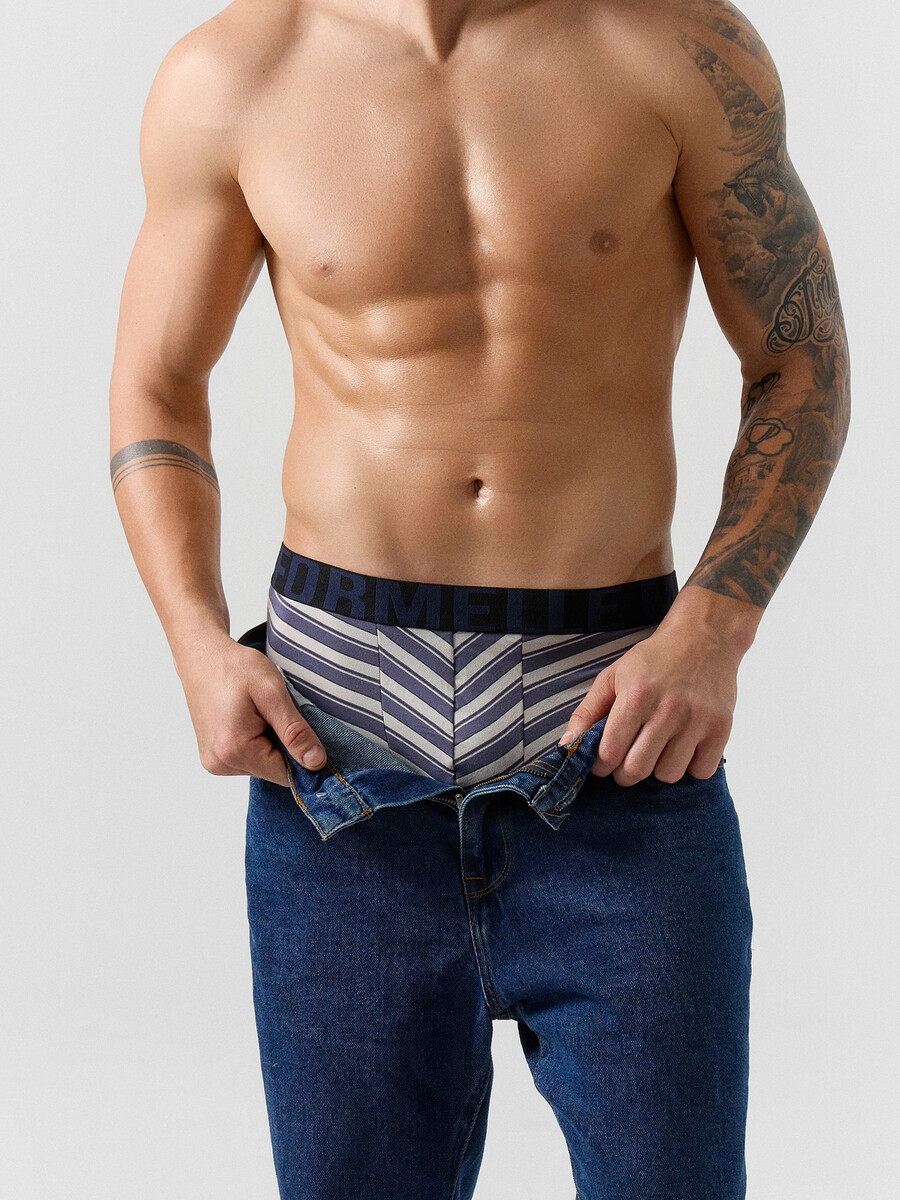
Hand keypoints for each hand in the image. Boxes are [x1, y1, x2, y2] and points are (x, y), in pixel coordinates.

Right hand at [175, 632, 327, 786]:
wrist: (202, 657)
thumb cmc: (234, 667)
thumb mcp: (272, 692)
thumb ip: (295, 730)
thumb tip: (316, 762)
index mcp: (235, 750)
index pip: (285, 774)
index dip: (302, 755)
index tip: (303, 729)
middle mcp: (220, 764)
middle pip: (273, 770)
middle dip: (283, 745)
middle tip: (275, 713)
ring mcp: (214, 762)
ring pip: (262, 765)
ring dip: (270, 743)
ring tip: (260, 713)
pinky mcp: (214, 757)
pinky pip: (248, 759)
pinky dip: (256, 743)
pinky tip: (250, 719)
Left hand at [557, 624, 739, 785]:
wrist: (705, 637)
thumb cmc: (654, 659)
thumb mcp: (613, 676)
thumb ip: (587, 711)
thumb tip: (566, 745)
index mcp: (636, 696)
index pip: (610, 753)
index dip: (601, 766)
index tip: (603, 763)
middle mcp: (668, 710)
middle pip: (637, 770)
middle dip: (625, 774)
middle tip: (626, 764)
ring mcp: (697, 721)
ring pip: (668, 775)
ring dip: (658, 770)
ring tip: (657, 750)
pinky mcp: (721, 728)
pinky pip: (701, 771)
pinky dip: (690, 767)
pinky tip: (683, 749)